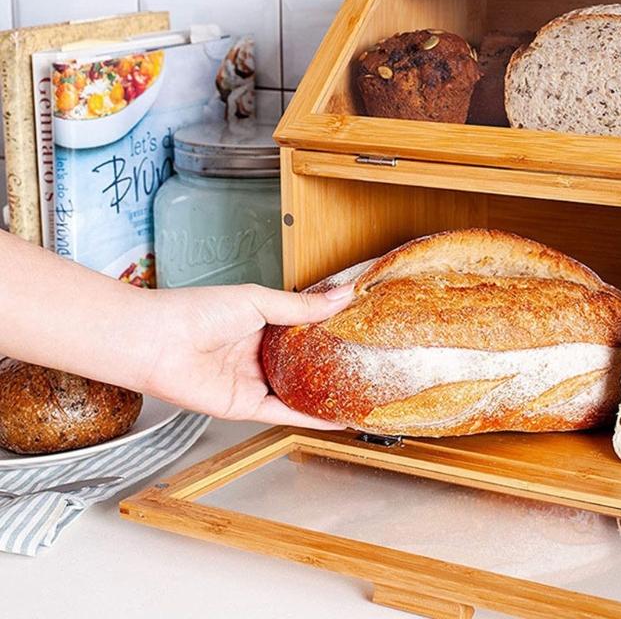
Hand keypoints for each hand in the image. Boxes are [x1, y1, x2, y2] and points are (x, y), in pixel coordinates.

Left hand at [140, 282, 354, 429]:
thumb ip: (301, 306)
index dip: (330, 328)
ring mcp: (253, 380)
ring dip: (324, 393)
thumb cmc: (196, 312)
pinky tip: (335, 418)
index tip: (360, 326)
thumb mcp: (258, 301)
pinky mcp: (245, 406)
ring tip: (360, 393)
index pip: (304, 327)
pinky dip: (310, 417)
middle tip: (369, 362)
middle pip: (302, 360)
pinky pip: (284, 413)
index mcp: (260, 322)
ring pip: (297, 389)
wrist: (157, 343)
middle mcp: (258, 353)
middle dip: (331, 362)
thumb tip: (342, 295)